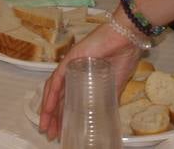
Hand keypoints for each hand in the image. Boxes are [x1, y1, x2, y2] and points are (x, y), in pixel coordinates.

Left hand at [38, 20, 143, 138]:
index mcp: (82, 76)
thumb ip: (109, 97)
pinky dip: (51, 95)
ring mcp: (70, 65)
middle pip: (58, 97)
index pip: (68, 98)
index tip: (61, 131)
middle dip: (53, 117)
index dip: (63, 115)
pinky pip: (57, 80)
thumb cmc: (123, 57)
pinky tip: (48, 109)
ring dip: (49, 109)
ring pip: (54, 90)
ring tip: (46, 127)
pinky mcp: (70, 60)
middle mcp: (73, 71)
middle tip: (51, 135)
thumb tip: (107, 116)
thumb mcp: (115, 84)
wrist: (127, 38)